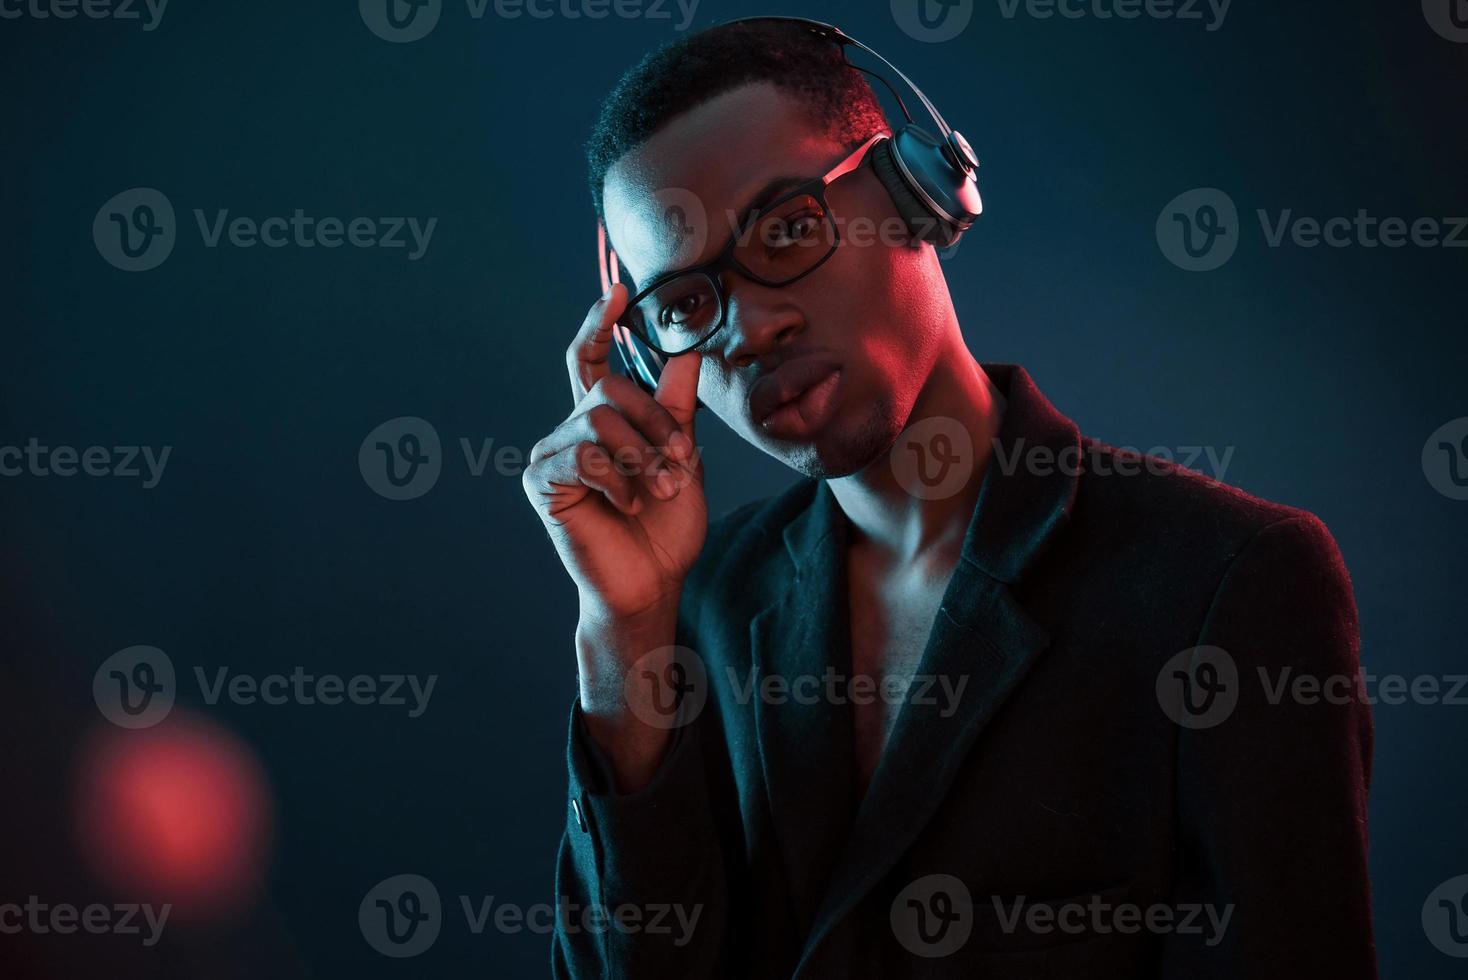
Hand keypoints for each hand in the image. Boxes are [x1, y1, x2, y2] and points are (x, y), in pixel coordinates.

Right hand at [523, 284, 706, 623]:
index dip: (600, 325)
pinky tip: (629, 506)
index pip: (592, 360)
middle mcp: (572, 430)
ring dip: (641, 456)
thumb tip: (689, 348)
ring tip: (660, 489)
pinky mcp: (541, 483)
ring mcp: (553, 456)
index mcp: (603, 421)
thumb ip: (677, 406)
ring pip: (597, 420)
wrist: (652, 582)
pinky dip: (617, 480)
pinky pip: (582, 455)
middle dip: (654, 423)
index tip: (617, 291)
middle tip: (681, 463)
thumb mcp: (683, 457)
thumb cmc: (666, 526)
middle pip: (609, 390)